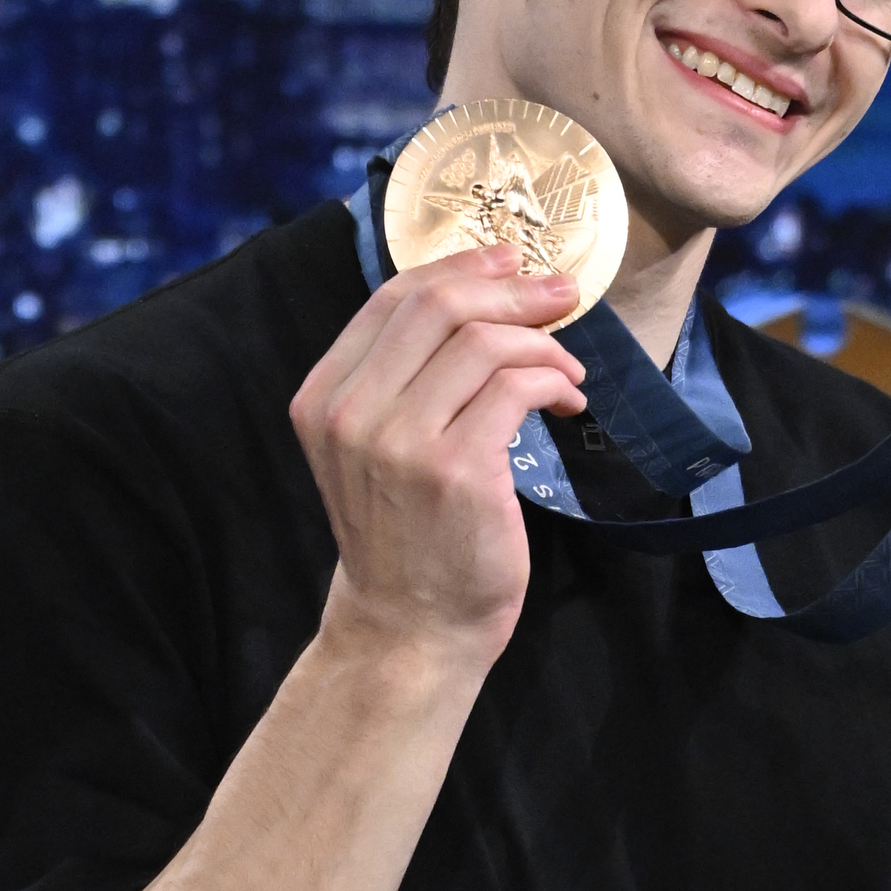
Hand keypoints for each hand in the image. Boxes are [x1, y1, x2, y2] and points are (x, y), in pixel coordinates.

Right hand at [290, 244, 587, 659]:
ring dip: (541, 343)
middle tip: (559, 294)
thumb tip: (478, 298)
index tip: (509, 262)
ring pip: (483, 341)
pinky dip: (553, 380)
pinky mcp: (456, 470)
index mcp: (322, 398)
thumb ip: (401, 381)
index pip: (392, 299)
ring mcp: (401, 442)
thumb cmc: (406, 538)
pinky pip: (516, 387)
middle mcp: (351, 414)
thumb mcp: (375, 450)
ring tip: (567, 367)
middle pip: (439, 305)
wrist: (409, 628)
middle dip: (511, 288)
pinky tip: (568, 400)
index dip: (460, 266)